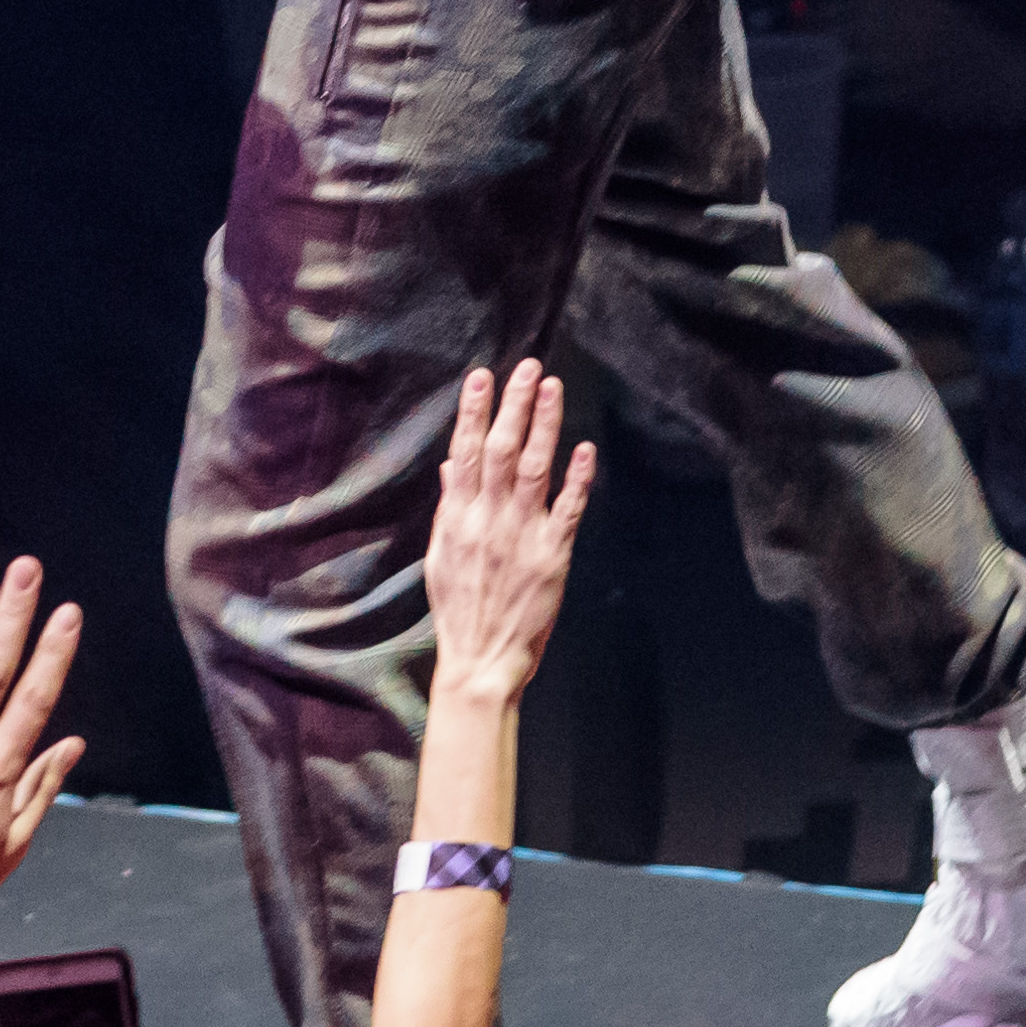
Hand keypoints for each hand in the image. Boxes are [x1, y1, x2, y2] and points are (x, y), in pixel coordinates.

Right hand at [424, 360, 596, 706]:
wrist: (481, 659)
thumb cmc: (459, 606)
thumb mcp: (440, 554)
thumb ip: (450, 505)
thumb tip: (452, 463)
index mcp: (458, 518)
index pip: (465, 454)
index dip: (474, 413)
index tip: (482, 378)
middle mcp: (488, 520)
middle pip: (501, 452)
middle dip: (514, 406)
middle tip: (526, 367)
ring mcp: (522, 536)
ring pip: (534, 470)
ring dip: (544, 426)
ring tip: (552, 389)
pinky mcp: (553, 555)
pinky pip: (568, 509)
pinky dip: (577, 478)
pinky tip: (585, 448)